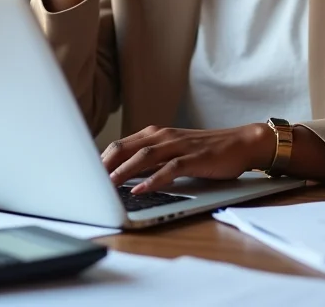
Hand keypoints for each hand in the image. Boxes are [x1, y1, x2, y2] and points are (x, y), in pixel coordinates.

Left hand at [101, 124, 275, 193]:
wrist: (241, 143)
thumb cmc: (205, 150)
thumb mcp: (174, 151)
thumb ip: (152, 159)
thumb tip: (124, 176)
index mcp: (156, 134)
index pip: (121, 144)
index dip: (101, 158)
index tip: (83, 173)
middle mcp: (163, 136)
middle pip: (126, 147)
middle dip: (105, 164)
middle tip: (86, 180)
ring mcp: (179, 146)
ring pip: (144, 157)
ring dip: (123, 171)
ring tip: (106, 185)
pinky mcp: (194, 158)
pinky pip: (170, 168)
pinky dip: (152, 179)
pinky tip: (140, 190)